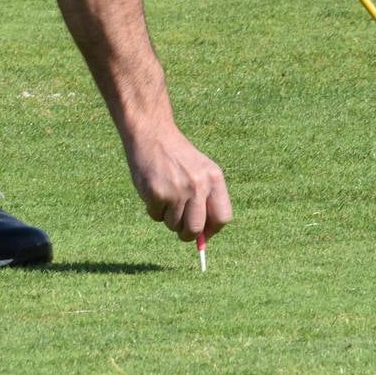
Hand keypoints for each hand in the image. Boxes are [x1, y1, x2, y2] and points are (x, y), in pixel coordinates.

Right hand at [124, 124, 231, 243]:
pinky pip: (156, 217)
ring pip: (173, 225)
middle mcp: (198, 185)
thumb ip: (206, 201)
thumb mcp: (200, 172)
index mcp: (214, 178)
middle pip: (196, 228)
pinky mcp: (157, 193)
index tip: (203, 234)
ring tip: (165, 196)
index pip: (223, 217)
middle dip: (187, 234)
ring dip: (167, 217)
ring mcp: (177, 190)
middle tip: (180, 229)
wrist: (152, 135)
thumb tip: (202, 240)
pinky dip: (153, 209)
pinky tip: (153, 189)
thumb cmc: (177, 158)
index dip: (212, 230)